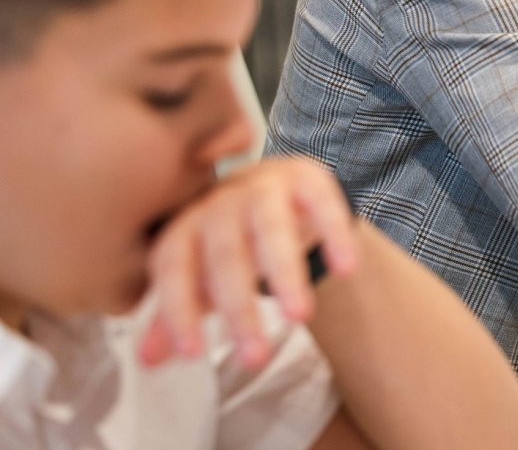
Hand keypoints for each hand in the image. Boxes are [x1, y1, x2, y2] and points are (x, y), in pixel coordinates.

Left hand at [138, 157, 360, 370]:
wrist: (271, 188)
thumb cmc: (230, 242)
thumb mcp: (200, 275)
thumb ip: (175, 313)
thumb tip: (148, 361)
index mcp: (184, 225)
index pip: (172, 267)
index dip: (178, 310)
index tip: (193, 356)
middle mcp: (219, 201)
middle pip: (225, 255)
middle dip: (239, 309)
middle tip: (255, 358)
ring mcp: (265, 185)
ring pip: (270, 229)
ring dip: (284, 274)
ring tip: (299, 318)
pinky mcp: (307, 177)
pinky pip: (322, 204)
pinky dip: (335, 235)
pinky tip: (347, 270)